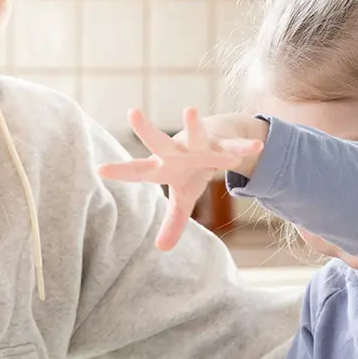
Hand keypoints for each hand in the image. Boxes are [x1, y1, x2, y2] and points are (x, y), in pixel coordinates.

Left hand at [95, 107, 266, 250]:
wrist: (217, 139)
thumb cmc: (192, 170)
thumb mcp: (183, 198)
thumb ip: (172, 221)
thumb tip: (161, 248)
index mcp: (163, 167)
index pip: (138, 170)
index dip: (121, 170)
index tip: (100, 168)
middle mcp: (177, 151)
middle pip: (159, 141)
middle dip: (146, 130)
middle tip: (132, 112)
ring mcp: (199, 145)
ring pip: (195, 135)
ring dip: (193, 125)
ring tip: (190, 110)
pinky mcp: (221, 143)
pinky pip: (232, 146)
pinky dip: (243, 147)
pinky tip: (257, 146)